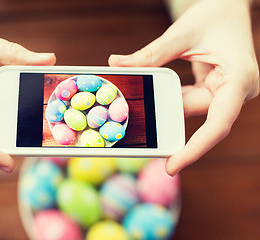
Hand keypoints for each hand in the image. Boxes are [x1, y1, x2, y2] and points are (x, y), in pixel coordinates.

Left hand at [109, 0, 258, 174]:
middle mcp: (236, 90)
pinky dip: (171, 99)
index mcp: (239, 79)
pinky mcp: (216, 88)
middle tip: (143, 144)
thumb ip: (151, 54)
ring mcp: (227, 90)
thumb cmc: (215, 13)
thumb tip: (116, 64)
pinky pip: (190, 100)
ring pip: (192, 110)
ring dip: (167, 109)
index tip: (172, 165)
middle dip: (171, 127)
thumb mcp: (181, 33)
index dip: (195, 149)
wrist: (230, 4)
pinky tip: (152, 100)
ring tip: (140, 115)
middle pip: (201, 120)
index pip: (218, 123)